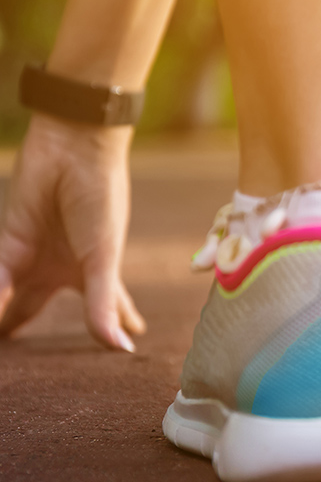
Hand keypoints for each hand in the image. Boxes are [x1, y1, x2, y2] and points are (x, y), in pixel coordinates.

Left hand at [0, 114, 144, 350]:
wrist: (74, 151)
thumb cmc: (101, 201)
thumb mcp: (103, 258)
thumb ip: (104, 305)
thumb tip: (120, 349)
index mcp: (96, 271)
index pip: (107, 306)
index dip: (116, 323)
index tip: (128, 343)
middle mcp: (60, 266)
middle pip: (36, 303)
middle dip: (24, 322)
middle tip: (11, 343)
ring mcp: (31, 255)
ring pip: (10, 296)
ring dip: (2, 318)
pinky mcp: (8, 243)